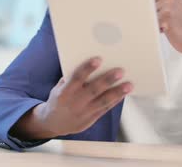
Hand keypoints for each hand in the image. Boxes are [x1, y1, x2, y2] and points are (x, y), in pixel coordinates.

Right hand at [17, 57, 132, 138]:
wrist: (52, 123)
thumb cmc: (59, 98)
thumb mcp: (58, 87)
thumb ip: (71, 78)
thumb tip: (88, 64)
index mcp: (65, 92)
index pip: (77, 78)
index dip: (87, 68)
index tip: (98, 59)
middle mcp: (75, 102)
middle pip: (94, 89)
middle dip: (108, 79)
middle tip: (121, 71)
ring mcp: (84, 112)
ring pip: (103, 101)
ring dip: (117, 92)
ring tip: (129, 85)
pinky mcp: (90, 119)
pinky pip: (105, 109)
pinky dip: (115, 101)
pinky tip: (123, 94)